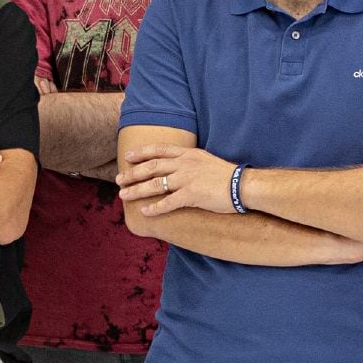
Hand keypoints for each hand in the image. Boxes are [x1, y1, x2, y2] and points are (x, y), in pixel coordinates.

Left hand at [113, 144, 234, 217]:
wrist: (243, 185)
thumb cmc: (226, 175)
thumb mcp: (205, 160)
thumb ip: (189, 161)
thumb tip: (177, 166)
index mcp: (188, 154)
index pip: (160, 150)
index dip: (142, 153)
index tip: (128, 156)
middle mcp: (185, 164)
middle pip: (152, 166)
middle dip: (133, 173)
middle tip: (119, 180)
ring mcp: (187, 179)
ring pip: (155, 184)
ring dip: (137, 190)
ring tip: (124, 195)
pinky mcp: (192, 195)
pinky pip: (168, 202)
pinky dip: (155, 208)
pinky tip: (145, 212)